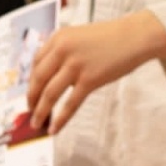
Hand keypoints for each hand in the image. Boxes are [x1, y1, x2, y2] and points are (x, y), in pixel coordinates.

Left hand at [27, 11, 165, 132]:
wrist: (135, 36)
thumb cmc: (111, 38)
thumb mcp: (80, 37)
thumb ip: (64, 52)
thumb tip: (52, 76)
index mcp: (58, 38)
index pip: (35, 63)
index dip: (30, 81)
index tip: (30, 93)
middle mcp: (62, 50)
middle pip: (38, 80)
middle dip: (31, 99)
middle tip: (29, 112)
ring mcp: (75, 65)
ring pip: (49, 94)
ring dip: (41, 112)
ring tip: (37, 124)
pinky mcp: (89, 79)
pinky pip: (70, 104)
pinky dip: (60, 118)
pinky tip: (54, 128)